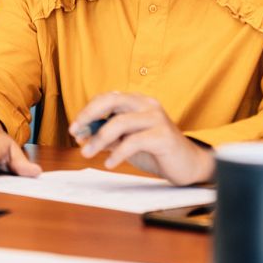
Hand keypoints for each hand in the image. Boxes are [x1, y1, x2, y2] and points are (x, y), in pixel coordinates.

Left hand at [68, 92, 214, 185]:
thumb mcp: (127, 141)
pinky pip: (134, 142)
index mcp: (137, 102)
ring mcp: (156, 118)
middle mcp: (147, 105)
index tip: (75, 128)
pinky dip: (117, 153)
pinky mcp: (163, 136)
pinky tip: (109, 163)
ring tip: (87, 153)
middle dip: (89, 115)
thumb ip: (107, 137)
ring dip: (99, 138)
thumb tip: (83, 138)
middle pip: (112, 101)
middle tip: (75, 132)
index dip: (88, 111)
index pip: (107, 98)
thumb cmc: (156, 150)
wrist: (188, 165)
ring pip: (120, 122)